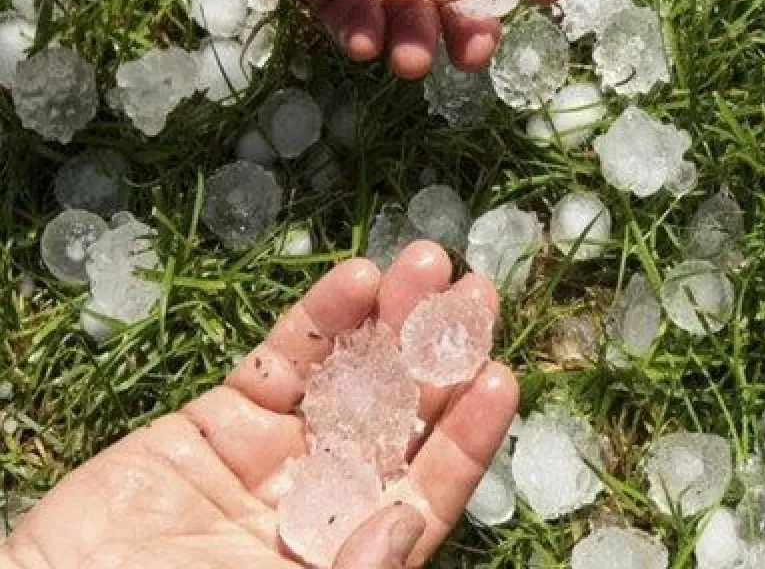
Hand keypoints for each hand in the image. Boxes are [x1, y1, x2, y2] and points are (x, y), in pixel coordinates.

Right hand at [0, 242, 515, 568]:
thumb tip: (407, 521)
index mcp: (349, 548)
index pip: (426, 488)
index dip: (466, 436)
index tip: (501, 379)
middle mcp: (326, 498)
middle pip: (398, 417)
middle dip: (438, 355)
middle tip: (475, 295)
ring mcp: (275, 454)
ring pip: (348, 376)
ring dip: (389, 321)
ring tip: (426, 266)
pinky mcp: (220, 419)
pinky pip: (281, 364)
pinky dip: (318, 321)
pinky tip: (355, 282)